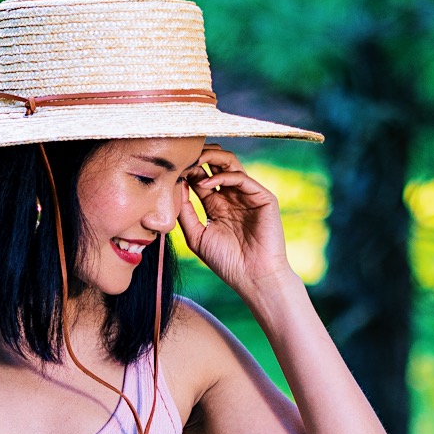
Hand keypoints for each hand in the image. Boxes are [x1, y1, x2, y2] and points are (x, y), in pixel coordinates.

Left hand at [178, 151, 295, 299]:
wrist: (253, 277)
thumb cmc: (226, 262)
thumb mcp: (197, 236)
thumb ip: (185, 213)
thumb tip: (174, 187)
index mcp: (217, 205)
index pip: (201, 178)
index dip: (187, 171)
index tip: (171, 169)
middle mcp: (232, 196)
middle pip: (216, 164)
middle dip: (200, 156)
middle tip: (183, 155)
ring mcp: (248, 195)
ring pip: (230, 163)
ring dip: (212, 157)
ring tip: (194, 159)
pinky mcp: (262, 197)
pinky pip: (241, 177)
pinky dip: (223, 176)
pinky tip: (206, 182)